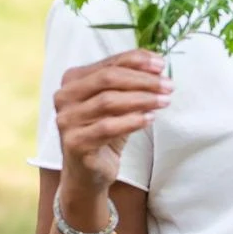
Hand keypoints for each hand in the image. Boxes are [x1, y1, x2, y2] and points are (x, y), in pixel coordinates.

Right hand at [55, 49, 170, 191]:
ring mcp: (67, 120)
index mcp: (73, 80)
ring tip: (164, 101)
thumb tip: (157, 67)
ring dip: (142, 99)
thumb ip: (130, 84)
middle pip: (108, 78)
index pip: (109, 63)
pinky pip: (107, 127)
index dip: (138, 60)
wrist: (89, 173)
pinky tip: (150, 119)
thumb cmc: (104, 133)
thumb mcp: (118, 104)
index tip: (162, 64)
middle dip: (142, 80)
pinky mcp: (74, 142)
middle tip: (168, 85)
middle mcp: (64, 97)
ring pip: (108, 101)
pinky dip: (132, 121)